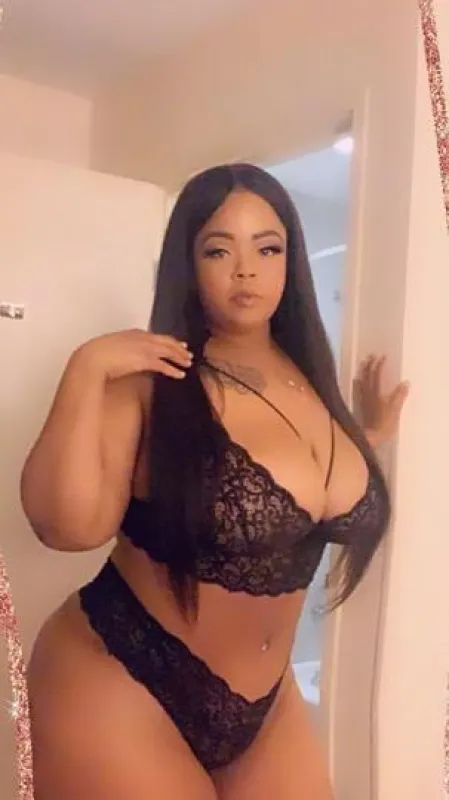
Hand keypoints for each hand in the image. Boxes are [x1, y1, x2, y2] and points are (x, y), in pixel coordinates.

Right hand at [73, 329, 192, 381]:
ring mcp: (145, 348)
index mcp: (134, 333)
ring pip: (169, 351)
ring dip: (180, 357)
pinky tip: (180, 374)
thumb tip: (123, 356)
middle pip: (166, 341)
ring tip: (188, 363)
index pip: (156, 336)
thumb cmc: (96, 355)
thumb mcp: (111, 347)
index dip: (167, 340)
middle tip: (187, 352)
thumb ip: (121, 348)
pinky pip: (165, 365)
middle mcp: (142, 338)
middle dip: (178, 347)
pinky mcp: (146, 360)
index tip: (174, 343)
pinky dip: (174, 370)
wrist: (93, 358)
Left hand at [353, 354, 408, 446]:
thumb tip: (405, 383)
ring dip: (362, 371)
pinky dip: (357, 383)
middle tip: (371, 355)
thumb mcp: (395, 410)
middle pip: (367, 376)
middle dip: (369, 364)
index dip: (379, 364)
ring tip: (363, 363)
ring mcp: (363, 399)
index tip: (383, 356)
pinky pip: (357, 390)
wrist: (370, 437)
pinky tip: (356, 380)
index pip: (377, 374)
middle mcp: (367, 394)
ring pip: (361, 381)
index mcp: (376, 393)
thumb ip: (399, 396)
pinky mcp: (360, 406)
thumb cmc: (384, 425)